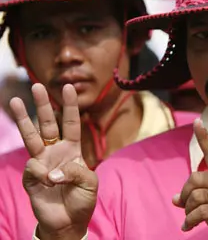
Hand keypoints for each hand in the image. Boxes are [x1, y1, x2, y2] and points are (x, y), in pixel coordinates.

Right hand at [11, 83, 97, 238]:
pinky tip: (50, 182)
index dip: (70, 106)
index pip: (71, 123)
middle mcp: (55, 151)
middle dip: (43, 105)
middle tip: (36, 85)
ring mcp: (42, 163)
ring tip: (16, 101)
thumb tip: (52, 171)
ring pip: (31, 137)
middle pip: (48, 124)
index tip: (69, 87)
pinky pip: (34, 167)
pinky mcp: (31, 177)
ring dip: (24, 119)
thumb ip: (75, 171)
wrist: (69, 223)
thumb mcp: (90, 182)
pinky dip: (43, 173)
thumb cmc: (82, 200)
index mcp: (73, 149)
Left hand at [173, 119, 207, 239]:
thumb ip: (196, 196)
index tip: (197, 121)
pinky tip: (188, 226)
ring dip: (187, 211)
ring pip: (196, 196)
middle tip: (185, 208)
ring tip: (190, 219)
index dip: (204, 137)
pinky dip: (190, 220)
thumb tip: (175, 198)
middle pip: (195, 178)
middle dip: (185, 194)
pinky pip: (200, 212)